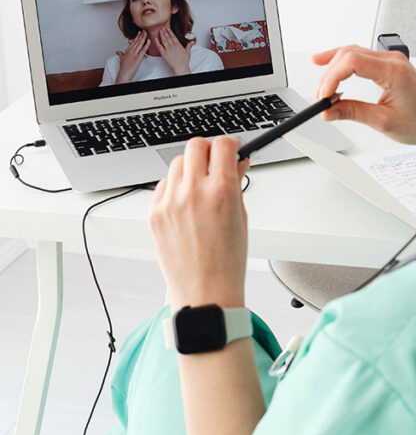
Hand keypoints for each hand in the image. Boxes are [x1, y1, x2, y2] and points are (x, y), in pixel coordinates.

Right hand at [114, 32, 149, 83]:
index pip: (133, 42)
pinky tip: (149, 41)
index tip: (139, 32)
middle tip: (144, 30)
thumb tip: (118, 52)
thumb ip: (120, 54)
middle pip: (137, 41)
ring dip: (143, 38)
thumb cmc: (123, 67)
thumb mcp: (121, 59)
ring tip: (146, 33)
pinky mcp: (138, 57)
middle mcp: (131, 51)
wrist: (124, 73)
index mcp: (127, 50)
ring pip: (140, 44)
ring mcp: (134, 54)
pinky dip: (146, 45)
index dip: (137, 37)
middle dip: (141, 35)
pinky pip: (143, 50)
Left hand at [149, 137, 250, 309]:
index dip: (230, 144)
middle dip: (208, 150)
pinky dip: (175, 187)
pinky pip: (163, 186)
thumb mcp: (242, 216)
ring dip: (190, 168)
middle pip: (195, 146)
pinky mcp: (154, 213)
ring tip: (200, 186)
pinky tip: (186, 203)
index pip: (222, 145)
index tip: (232, 149)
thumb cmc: (227, 260)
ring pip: (177, 164)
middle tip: (215, 161)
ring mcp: (170, 202)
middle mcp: (193, 192)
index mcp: (222, 191)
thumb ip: (236, 185)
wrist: (205, 290)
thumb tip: (234, 163)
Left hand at [153, 28, 194, 75]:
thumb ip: (189, 46)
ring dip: (162, 35)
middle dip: (165, 32)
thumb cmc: (184, 61)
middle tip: (162, 28)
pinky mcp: (164, 53)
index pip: (173, 37)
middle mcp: (173, 46)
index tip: (168, 29)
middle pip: (168, 37)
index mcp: (178, 45)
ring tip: (160, 31)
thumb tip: (192, 42)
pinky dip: (157, 42)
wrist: (181, 66)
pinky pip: (159, 47)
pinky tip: (155, 39)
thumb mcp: (188, 52)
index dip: (170, 32)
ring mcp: (168, 49)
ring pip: (164, 40)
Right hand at [314, 45, 415, 146]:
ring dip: (334, 68)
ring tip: (323, 89)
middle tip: (321, 97)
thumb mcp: (384, 123)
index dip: (332, 77)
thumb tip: (329, 111)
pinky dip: (343, 64)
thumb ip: (353, 113)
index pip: (353, 62)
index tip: (324, 95)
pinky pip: (361, 57)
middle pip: (349, 54)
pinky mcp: (389, 65)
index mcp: (394, 72)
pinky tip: (329, 66)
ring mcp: (392, 60)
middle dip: (329, 74)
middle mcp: (393, 60)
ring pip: (353, 52)